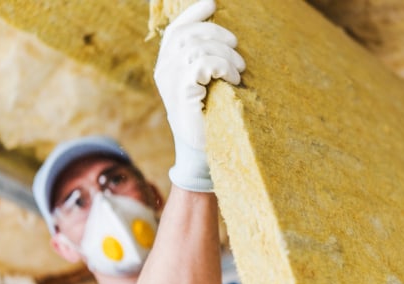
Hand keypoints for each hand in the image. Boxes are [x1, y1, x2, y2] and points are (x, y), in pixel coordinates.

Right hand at [154, 0, 245, 191]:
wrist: (201, 149)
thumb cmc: (207, 115)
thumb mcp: (203, 84)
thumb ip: (202, 61)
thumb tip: (221, 38)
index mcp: (167, 65)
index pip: (176, 30)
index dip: (193, 14)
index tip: (212, 4)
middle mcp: (164, 70)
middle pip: (189, 35)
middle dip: (218, 35)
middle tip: (238, 51)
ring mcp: (171, 81)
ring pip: (198, 48)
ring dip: (225, 55)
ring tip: (238, 72)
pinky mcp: (183, 92)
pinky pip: (203, 64)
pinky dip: (223, 67)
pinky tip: (233, 79)